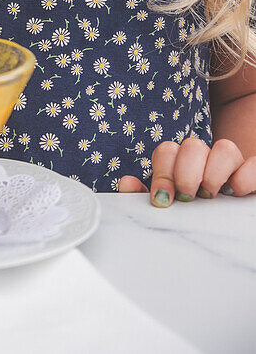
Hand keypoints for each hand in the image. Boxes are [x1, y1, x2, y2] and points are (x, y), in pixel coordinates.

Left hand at [118, 137, 255, 203]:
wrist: (226, 224)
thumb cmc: (189, 214)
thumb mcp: (167, 206)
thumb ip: (142, 196)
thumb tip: (127, 183)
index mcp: (180, 164)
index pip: (167, 151)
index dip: (162, 173)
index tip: (162, 200)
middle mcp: (205, 160)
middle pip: (192, 145)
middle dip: (185, 172)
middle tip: (187, 197)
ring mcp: (231, 167)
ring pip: (224, 147)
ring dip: (214, 171)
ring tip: (210, 195)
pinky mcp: (251, 175)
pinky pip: (253, 164)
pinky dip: (246, 175)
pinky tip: (237, 192)